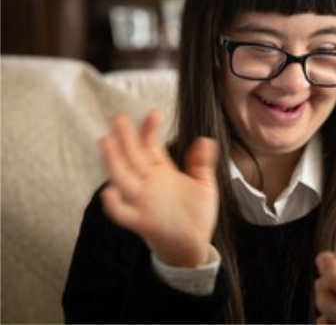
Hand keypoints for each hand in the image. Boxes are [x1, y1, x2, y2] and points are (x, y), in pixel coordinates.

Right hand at [99, 109, 219, 267]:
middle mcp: (148, 183)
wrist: (193, 245)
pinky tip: (109, 192)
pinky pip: (123, 214)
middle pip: (133, 157)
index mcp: (162, 171)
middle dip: (125, 138)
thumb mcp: (204, 185)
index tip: (154, 112)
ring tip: (106, 142)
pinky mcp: (142, 222)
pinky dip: (114, 205)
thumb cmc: (195, 214)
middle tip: (118, 118)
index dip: (149, 130)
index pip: (150, 146)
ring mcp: (142, 202)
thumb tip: (206, 140)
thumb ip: (201, 163)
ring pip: (123, 179)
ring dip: (113, 162)